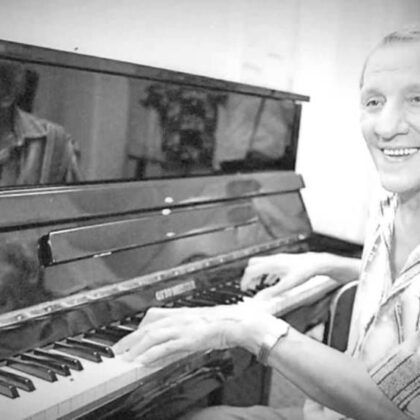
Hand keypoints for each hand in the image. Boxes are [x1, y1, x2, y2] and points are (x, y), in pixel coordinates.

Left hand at [113, 303, 271, 365]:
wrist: (239, 322)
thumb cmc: (224, 321)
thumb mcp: (201, 321)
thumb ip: (187, 326)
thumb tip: (177, 337)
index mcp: (182, 313)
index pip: (153, 317)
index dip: (137, 328)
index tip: (128, 337)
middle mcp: (180, 317)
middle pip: (147, 326)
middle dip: (129, 339)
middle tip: (116, 350)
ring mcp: (183, 327)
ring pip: (153, 335)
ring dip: (135, 347)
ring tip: (124, 358)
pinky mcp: (189, 338)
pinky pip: (166, 346)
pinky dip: (152, 353)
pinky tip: (142, 361)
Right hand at [241, 252, 326, 300]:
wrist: (317, 263)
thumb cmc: (305, 272)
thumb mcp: (287, 286)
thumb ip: (272, 293)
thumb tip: (259, 299)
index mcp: (271, 265)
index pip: (251, 271)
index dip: (245, 280)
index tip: (244, 289)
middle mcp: (273, 260)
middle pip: (253, 264)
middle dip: (249, 276)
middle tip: (249, 286)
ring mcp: (278, 259)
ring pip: (261, 264)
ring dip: (257, 274)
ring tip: (258, 285)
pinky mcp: (283, 260)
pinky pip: (269, 265)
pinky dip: (265, 273)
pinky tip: (270, 280)